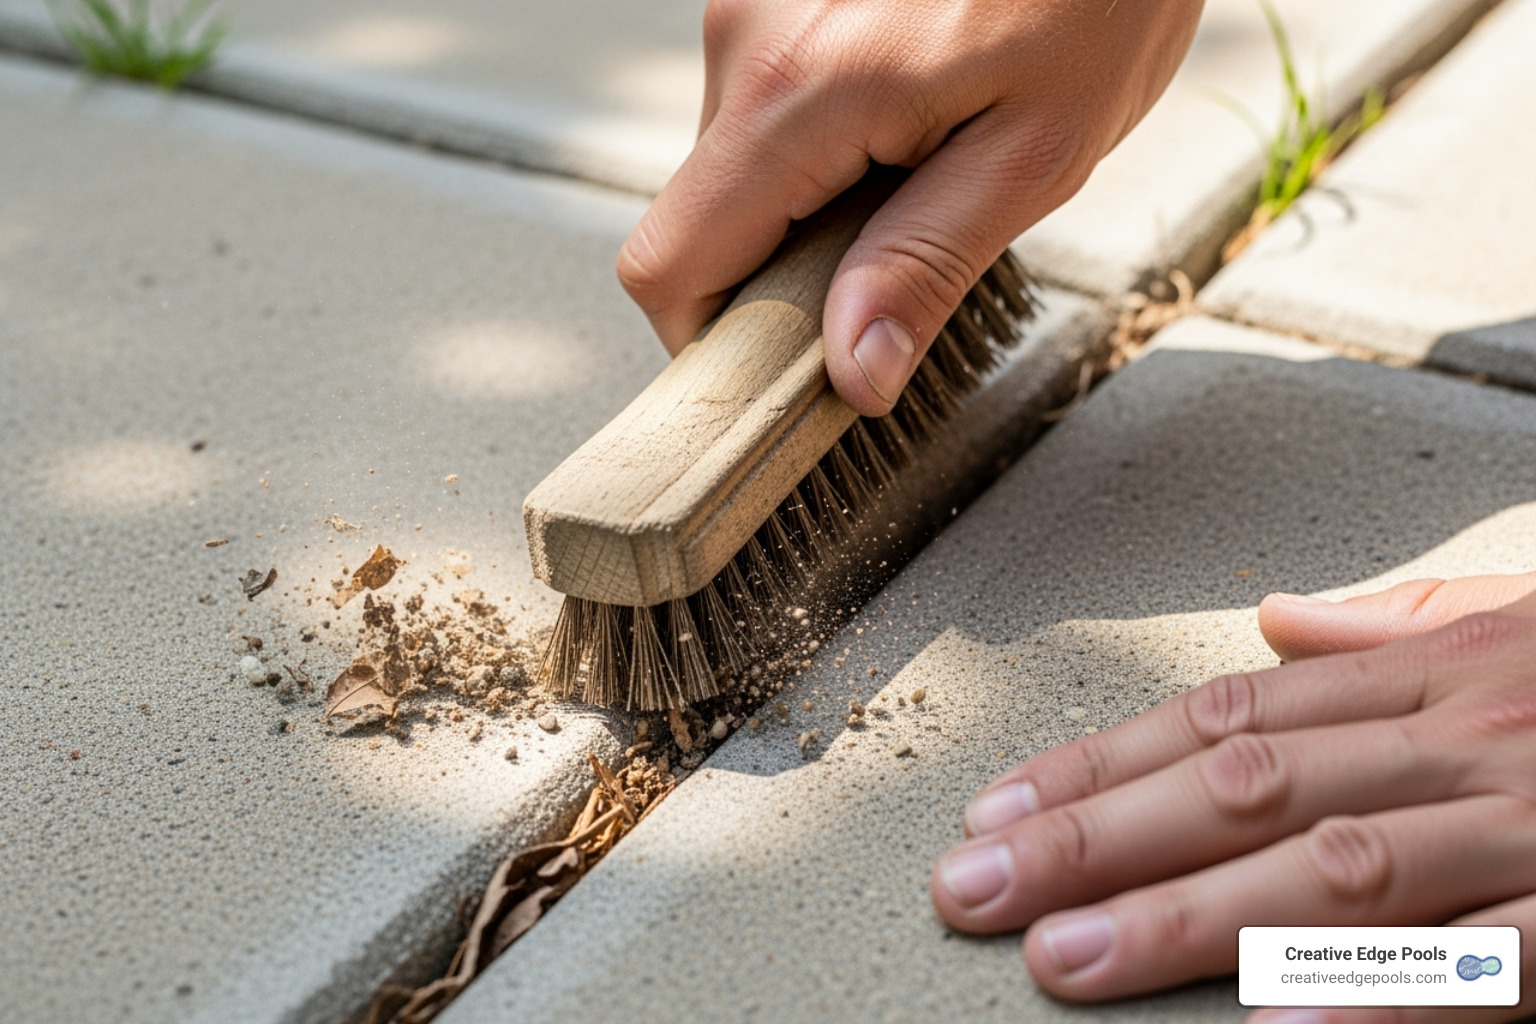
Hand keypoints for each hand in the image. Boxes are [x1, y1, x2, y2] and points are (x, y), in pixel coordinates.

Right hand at [618, 0, 1203, 414]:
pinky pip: (765, 104)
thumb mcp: (1035, 150)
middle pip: (702, 218)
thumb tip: (855, 371)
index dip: (712, 341)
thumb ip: (927, 263)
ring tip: (921, 167)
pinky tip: (909, 115)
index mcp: (796, 94)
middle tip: (898, 258)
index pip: (670, 265)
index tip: (786, 368)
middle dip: (783, 267)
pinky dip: (820, 141)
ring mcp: (755, 2)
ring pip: (736, 162)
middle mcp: (747, 38)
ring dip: (808, 198)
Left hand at [931, 572, 1535, 1021]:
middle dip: (1092, 838)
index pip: (1221, 716)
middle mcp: (1461, 731)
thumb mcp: (1520, 620)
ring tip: (1065, 960)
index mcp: (1430, 672)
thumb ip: (1394, 627)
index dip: (1097, 764)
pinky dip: (1382, 989)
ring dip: (1188, 916)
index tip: (995, 811)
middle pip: (1239, 782)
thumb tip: (1278, 623)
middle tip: (971, 891)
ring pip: (1331, 860)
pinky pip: (1488, 954)